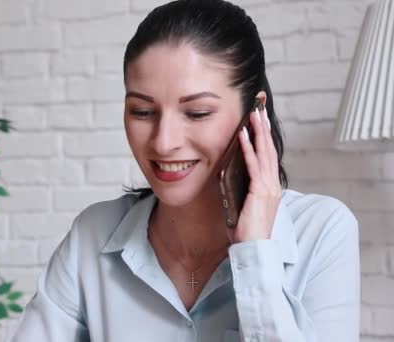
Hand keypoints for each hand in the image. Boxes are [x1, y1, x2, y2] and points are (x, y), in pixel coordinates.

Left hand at [226, 104, 281, 243]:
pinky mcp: (260, 193)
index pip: (268, 156)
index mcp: (269, 187)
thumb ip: (240, 188)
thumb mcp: (242, 204)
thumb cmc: (245, 231)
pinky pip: (254, 166)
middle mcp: (273, 185)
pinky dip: (248, 148)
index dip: (264, 137)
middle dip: (264, 128)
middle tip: (259, 108)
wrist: (252, 250)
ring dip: (258, 132)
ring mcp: (269, 188)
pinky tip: (243, 135)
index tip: (260, 120)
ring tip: (253, 114)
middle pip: (270, 150)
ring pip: (265, 153)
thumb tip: (229, 172)